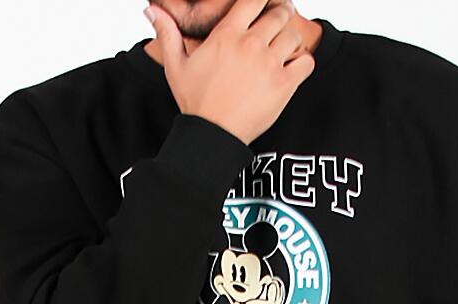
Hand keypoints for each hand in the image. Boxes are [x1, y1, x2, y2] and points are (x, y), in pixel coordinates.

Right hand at [143, 0, 315, 144]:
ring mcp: (269, 64)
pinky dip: (303, 63)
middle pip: (280, 14)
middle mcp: (251, 44)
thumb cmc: (194, 102)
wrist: (212, 135)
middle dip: (282, 16)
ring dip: (291, 42)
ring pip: (294, 36)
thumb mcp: (176, 65)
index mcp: (228, 34)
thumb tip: (151, 11)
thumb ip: (167, 34)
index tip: (264, 5)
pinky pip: (306, 63)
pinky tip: (292, 69)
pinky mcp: (283, 85)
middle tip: (279, 24)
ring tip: (283, 51)